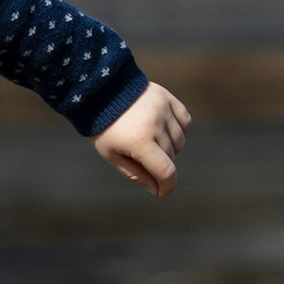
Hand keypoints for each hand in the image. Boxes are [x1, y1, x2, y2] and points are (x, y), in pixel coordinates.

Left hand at [94, 76, 190, 195]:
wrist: (99, 90)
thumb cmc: (102, 126)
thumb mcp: (111, 154)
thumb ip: (135, 173)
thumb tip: (156, 189)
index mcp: (139, 141)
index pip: (166, 172)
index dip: (167, 187)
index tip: (163, 192)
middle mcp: (155, 124)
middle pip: (171, 157)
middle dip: (160, 165)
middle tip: (141, 158)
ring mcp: (163, 109)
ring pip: (180, 140)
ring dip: (170, 147)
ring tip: (150, 141)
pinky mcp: (167, 97)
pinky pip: (185, 120)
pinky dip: (178, 129)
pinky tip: (163, 129)